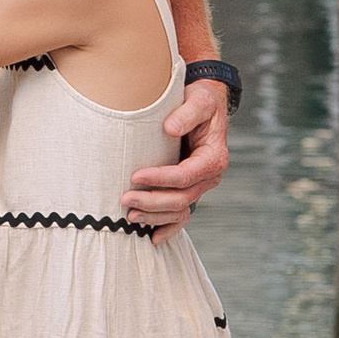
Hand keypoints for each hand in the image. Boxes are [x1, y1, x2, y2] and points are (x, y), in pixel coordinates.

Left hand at [125, 81, 230, 240]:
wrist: (204, 104)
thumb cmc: (201, 101)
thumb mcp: (199, 100)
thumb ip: (186, 113)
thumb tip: (169, 129)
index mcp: (214, 158)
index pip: (185, 175)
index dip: (160, 179)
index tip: (135, 176)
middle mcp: (209, 176)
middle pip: (181, 198)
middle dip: (152, 202)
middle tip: (124, 199)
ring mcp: (200, 186)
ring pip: (179, 211)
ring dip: (154, 216)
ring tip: (129, 215)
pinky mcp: (189, 189)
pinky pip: (181, 215)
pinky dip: (168, 228)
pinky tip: (153, 238)